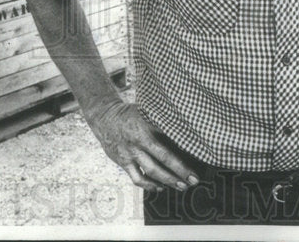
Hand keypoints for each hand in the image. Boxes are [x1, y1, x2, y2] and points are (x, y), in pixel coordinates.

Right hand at [84, 99, 199, 191]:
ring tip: (181, 186)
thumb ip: (162, 122)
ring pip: (150, 172)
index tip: (194, 167)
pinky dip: (149, 185)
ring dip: (167, 181)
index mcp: (146, 127)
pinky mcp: (122, 162)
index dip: (182, 158)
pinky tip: (160, 187)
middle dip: (179, 173)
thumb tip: (186, 132)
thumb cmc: (132, 113)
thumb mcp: (147, 111)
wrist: (104, 116)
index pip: (167, 144)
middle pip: (161, 160)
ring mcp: (129, 153)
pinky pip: (137, 178)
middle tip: (193, 181)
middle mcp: (138, 141)